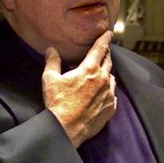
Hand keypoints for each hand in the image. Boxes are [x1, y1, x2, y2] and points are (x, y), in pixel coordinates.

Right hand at [43, 31, 116, 147]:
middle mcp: (103, 79)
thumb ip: (52, 62)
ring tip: (102, 73)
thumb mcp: (50, 79)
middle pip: (108, 62)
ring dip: (107, 73)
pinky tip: (103, 94)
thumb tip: (51, 50)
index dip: (105, 39)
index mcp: (89, 69)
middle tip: (105, 51)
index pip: (100, 49)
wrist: (66, 128)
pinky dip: (109, 91)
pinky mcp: (111, 108)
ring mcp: (109, 94)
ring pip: (112, 78)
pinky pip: (113, 95)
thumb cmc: (57, 102)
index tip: (109, 33)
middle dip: (106, 55)